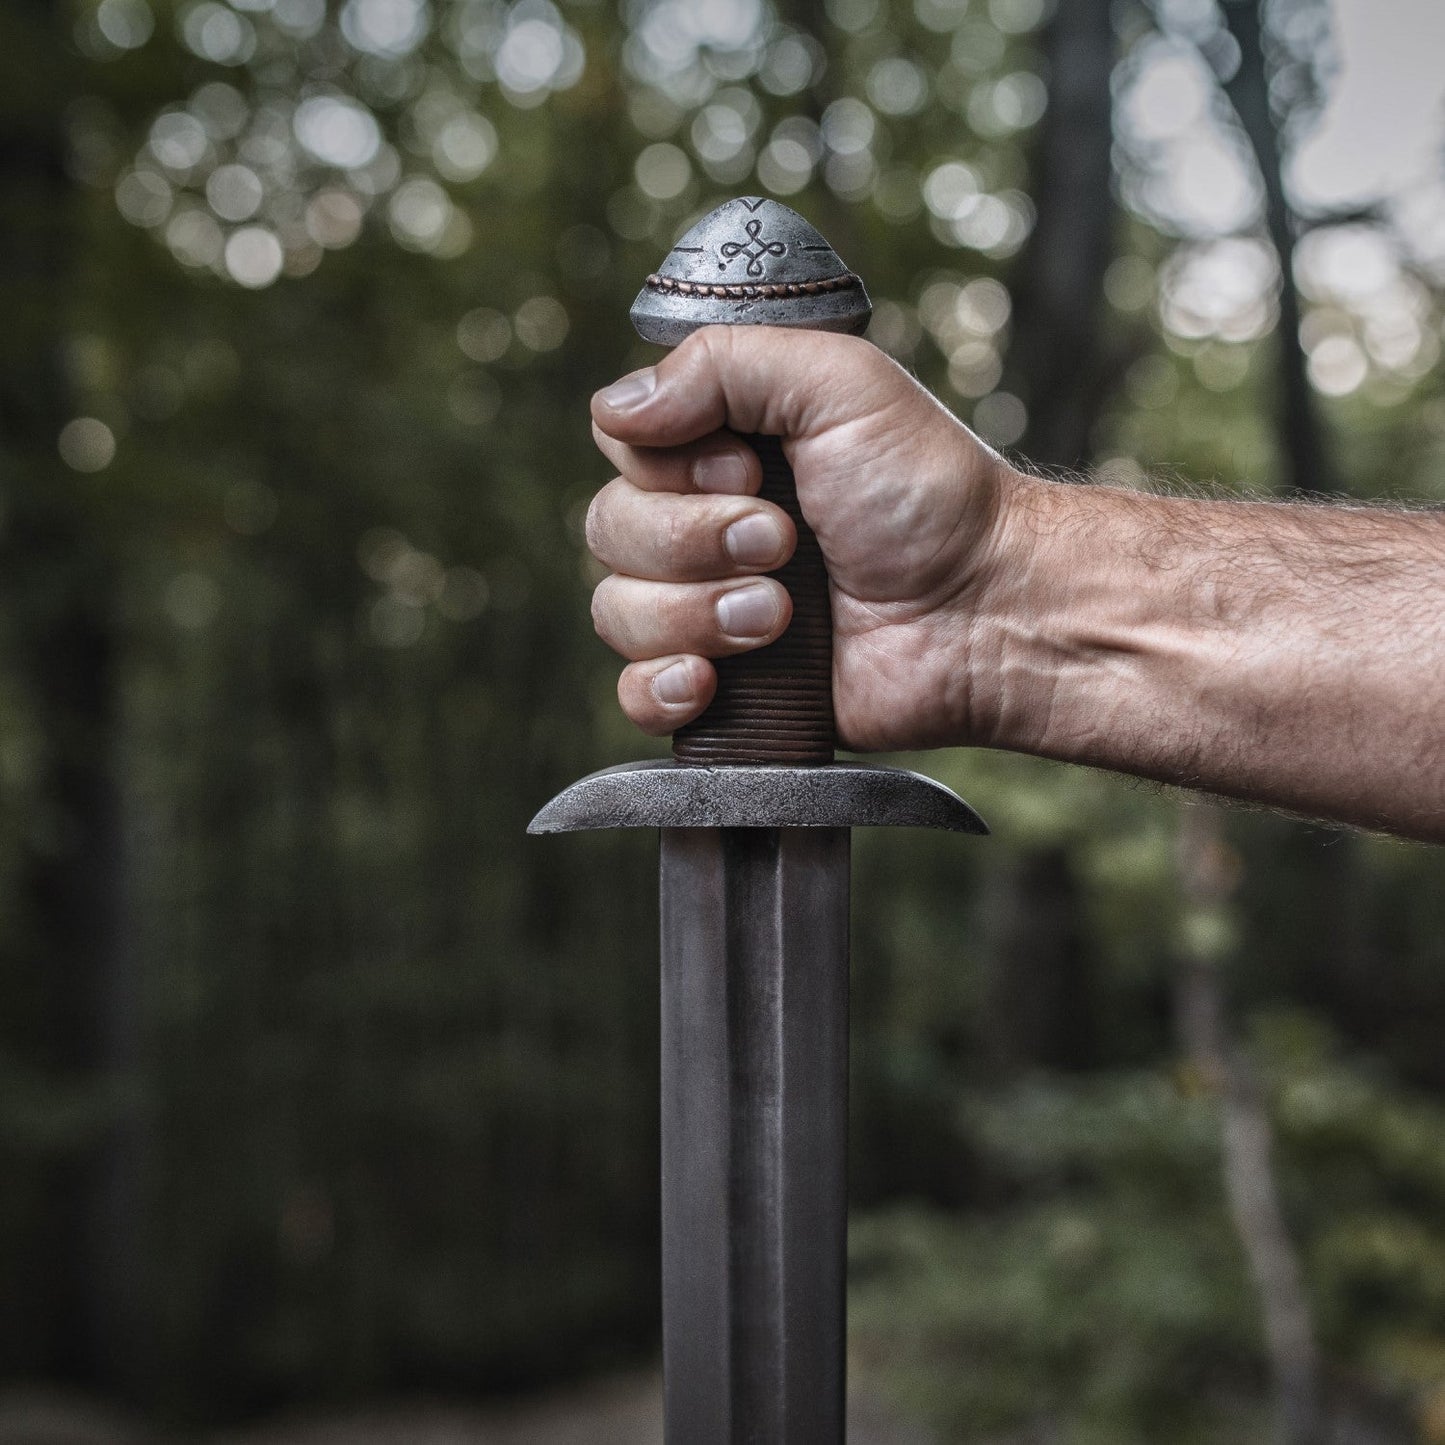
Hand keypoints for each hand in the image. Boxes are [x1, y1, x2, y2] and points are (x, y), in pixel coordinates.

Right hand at [587, 326, 1019, 752]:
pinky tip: (713, 679)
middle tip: (784, 544)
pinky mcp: (723, 688)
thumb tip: (616, 407)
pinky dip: (662, 687)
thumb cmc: (929, 496)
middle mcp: (705, 525)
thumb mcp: (838, 383)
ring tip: (783, 616)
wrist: (984, 613)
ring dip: (699, 613)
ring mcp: (708, 608)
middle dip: (695, 542)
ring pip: (617, 611)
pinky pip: (635, 694)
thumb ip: (721, 364)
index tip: (751, 472)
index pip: (623, 444)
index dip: (671, 465)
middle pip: (611, 529)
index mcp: (723, 447)